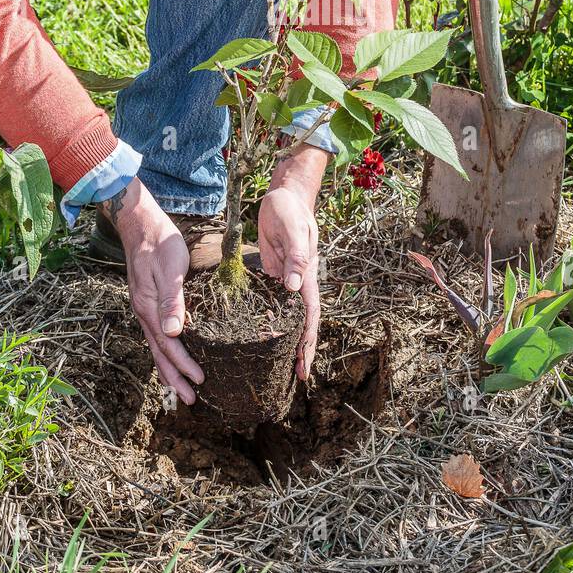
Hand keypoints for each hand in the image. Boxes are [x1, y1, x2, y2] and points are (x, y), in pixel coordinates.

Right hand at [102, 177, 203, 404]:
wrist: (140, 224)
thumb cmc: (160, 242)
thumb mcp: (170, 268)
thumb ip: (172, 300)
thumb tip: (174, 332)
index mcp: (148, 307)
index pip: (168, 344)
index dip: (183, 365)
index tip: (200, 381)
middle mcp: (144, 312)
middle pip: (159, 353)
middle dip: (174, 377)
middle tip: (191, 400)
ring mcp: (144, 308)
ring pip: (156, 347)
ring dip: (168, 369)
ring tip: (181, 389)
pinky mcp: (148, 302)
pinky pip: (155, 335)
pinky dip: (164, 352)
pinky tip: (172, 357)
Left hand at [258, 145, 328, 380]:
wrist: (282, 196)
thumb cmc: (290, 210)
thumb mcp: (294, 229)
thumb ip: (296, 257)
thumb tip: (292, 288)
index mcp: (308, 276)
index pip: (310, 315)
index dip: (309, 340)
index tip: (305, 363)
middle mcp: (298, 283)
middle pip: (303, 322)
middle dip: (302, 349)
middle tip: (297, 377)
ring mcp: (286, 280)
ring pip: (288, 316)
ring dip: (287, 340)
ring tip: (282, 367)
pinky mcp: (272, 275)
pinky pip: (272, 303)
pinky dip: (270, 321)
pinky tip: (262, 336)